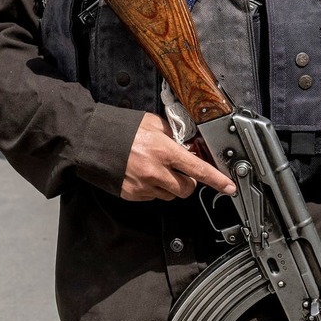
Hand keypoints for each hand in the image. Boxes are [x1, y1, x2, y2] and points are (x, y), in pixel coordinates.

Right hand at [120, 114, 235, 201]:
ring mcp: (143, 186)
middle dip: (188, 181)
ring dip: (170, 185)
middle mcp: (155, 171)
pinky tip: (144, 174)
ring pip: (170, 195)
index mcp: (164, 151)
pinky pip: (153, 197)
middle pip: (187, 189)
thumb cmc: (121, 129)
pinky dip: (154, 188)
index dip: (217, 180)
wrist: (91, 141)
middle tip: (180, 169)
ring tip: (157, 169)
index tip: (229, 186)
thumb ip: (174, 134)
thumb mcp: (153, 124)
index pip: (198, 169)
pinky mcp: (133, 194)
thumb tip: (189, 143)